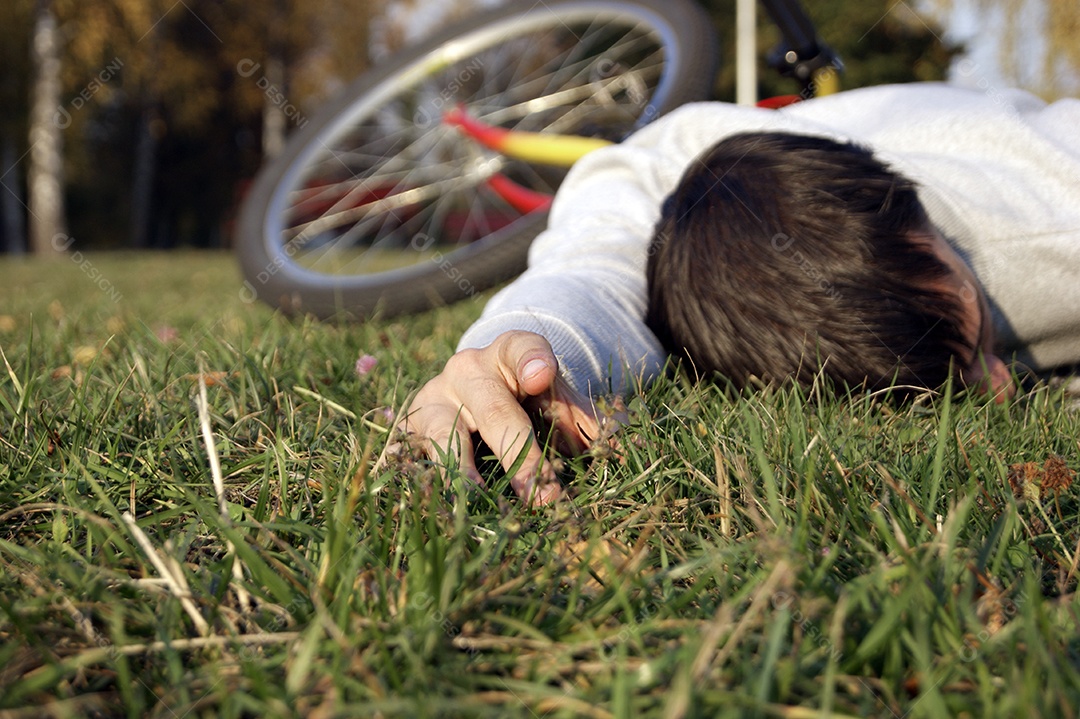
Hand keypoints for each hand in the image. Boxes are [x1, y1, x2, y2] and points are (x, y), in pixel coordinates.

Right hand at [395, 331, 607, 504]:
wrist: (466, 398)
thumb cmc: (524, 402)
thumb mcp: (558, 403)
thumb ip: (590, 422)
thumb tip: (624, 446)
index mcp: (507, 355)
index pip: (521, 347)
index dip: (531, 359)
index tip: (542, 376)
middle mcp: (466, 372)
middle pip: (492, 407)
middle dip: (519, 453)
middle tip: (543, 495)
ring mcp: (431, 401)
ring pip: (442, 433)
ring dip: (462, 470)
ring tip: (478, 499)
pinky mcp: (407, 433)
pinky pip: (413, 461)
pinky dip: (429, 487)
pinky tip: (445, 513)